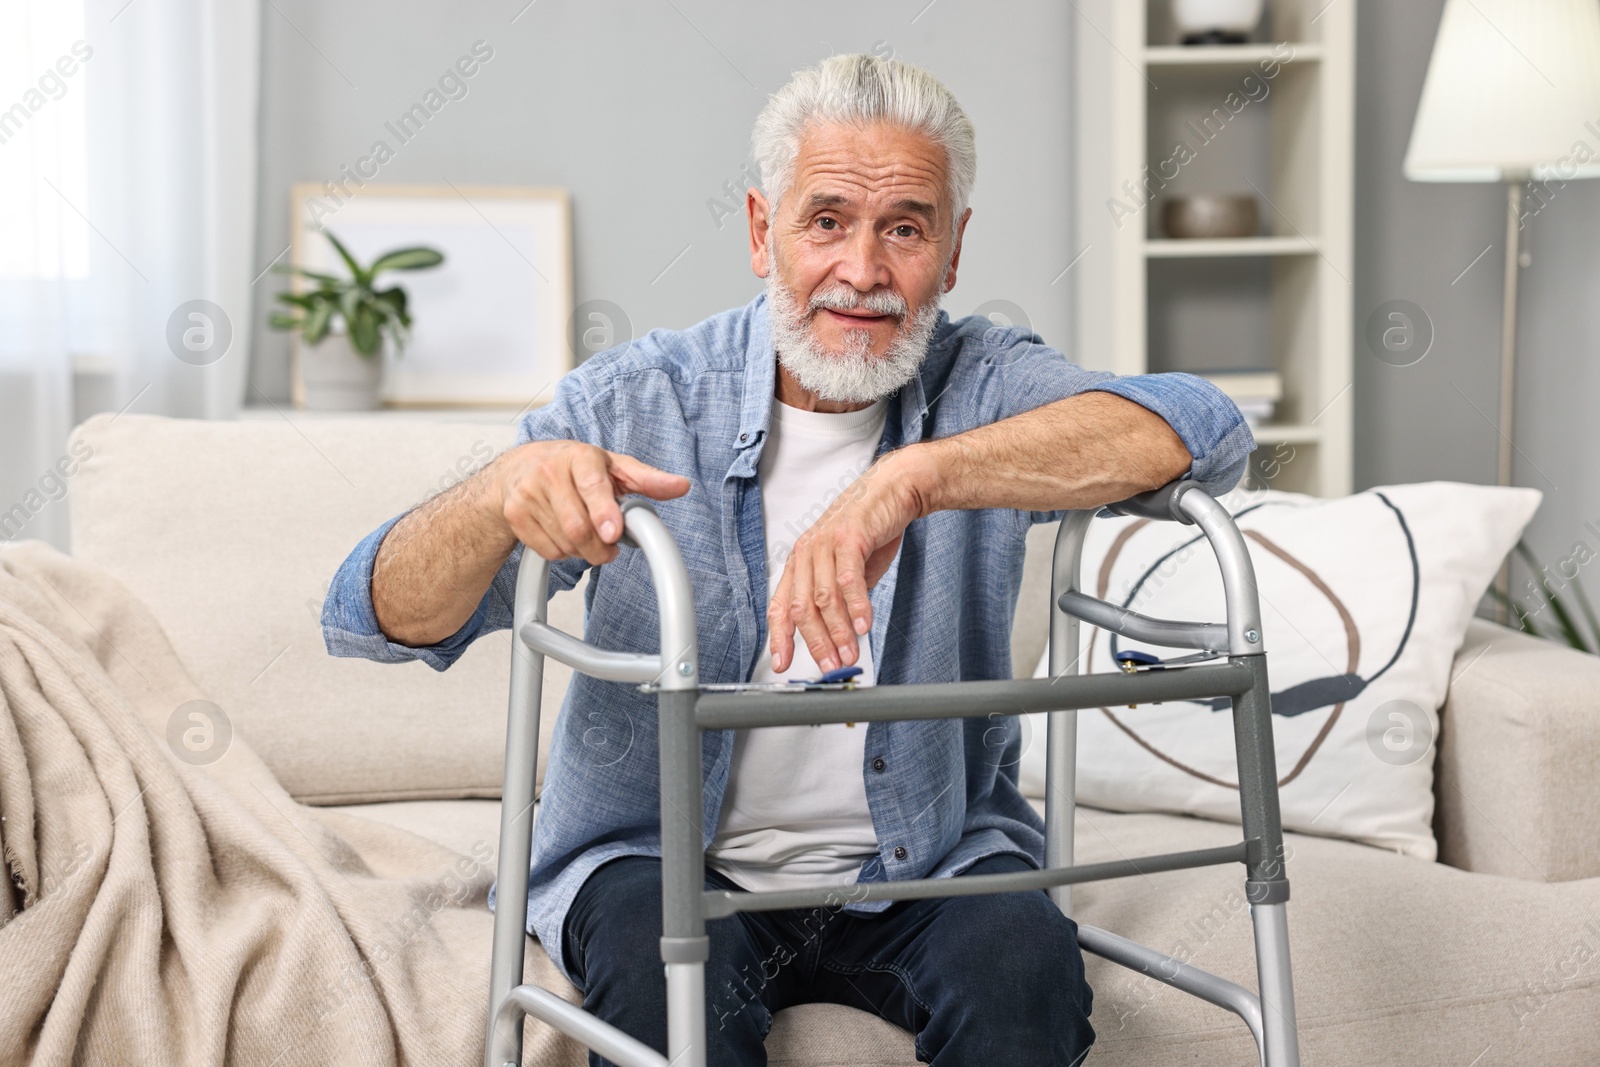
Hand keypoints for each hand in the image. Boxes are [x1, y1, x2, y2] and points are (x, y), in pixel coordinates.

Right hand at [496, 441, 689, 565]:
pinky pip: (548, 551)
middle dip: (601, 547)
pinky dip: (564, 553)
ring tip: (588, 536)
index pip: (592, 486)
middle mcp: (550, 471)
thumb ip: (648, 479)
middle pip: (578, 526)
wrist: (520, 469)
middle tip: (610, 546)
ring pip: (566, 543)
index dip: (604, 512)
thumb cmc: (574, 468)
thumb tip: (681, 485)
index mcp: (580, 456)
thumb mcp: (613, 467)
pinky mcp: (515, 514)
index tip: (613, 533)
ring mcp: (528, 493)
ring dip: (584, 551)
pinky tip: (565, 536)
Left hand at [768, 454, 922, 673]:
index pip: (780, 607)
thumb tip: (838, 637)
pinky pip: (849, 579)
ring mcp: (825, 544)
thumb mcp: (846, 570)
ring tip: (849, 654)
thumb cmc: (869, 531)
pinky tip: (863, 626)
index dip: (780, 638)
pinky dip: (856, 606)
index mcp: (800, 563)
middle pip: (802, 609)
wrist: (892, 491)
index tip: (781, 664)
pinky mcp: (849, 538)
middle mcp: (806, 553)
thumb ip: (838, 600)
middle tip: (830, 666)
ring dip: (838, 632)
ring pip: (824, 599)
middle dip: (816, 643)